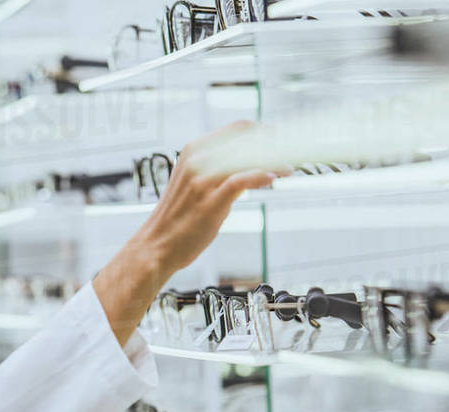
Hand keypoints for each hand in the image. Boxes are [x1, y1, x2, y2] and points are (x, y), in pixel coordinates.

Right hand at [132, 121, 282, 273]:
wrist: (156, 246)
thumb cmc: (178, 218)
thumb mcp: (195, 184)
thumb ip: (220, 172)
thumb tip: (252, 169)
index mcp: (194, 151)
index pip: (237, 129)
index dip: (263, 131)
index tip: (280, 140)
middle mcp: (198, 161)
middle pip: (246, 139)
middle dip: (274, 144)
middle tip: (292, 153)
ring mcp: (203, 180)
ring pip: (247, 158)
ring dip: (274, 160)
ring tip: (289, 168)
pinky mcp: (210, 201)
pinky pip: (243, 180)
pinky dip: (262, 176)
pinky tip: (274, 178)